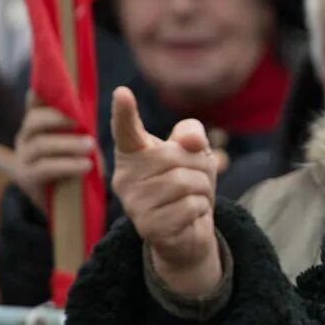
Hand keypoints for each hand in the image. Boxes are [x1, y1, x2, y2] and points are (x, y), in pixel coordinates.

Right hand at [11, 94, 97, 203]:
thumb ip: (83, 121)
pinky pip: (44, 168)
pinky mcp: (26, 178)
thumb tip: (108, 95)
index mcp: (38, 122)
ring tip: (90, 145)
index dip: (42, 91)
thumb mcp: (82, 139)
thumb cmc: (78, 164)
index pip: (36, 101)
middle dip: (58, 117)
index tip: (56, 84)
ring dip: (67, 144)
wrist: (70, 205)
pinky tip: (86, 166)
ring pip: (41, 145)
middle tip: (81, 120)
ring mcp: (23, 158)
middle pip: (34, 120)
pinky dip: (67, 165)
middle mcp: (26, 136)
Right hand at [109, 86, 224, 297]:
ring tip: (192, 198)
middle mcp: (125, 177)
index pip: (127, 130)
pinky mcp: (148, 226)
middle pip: (175, 156)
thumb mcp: (194, 152)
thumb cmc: (186, 183)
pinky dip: (201, 209)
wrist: (186, 231)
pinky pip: (190, 206)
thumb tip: (190, 141)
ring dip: (202, 189)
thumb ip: (192, 134)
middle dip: (199, 167)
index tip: (122, 93)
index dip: (124, 112)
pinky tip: (189, 216)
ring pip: (185, 182)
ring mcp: (133, 203)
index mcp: (133, 153)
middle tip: (194, 181)